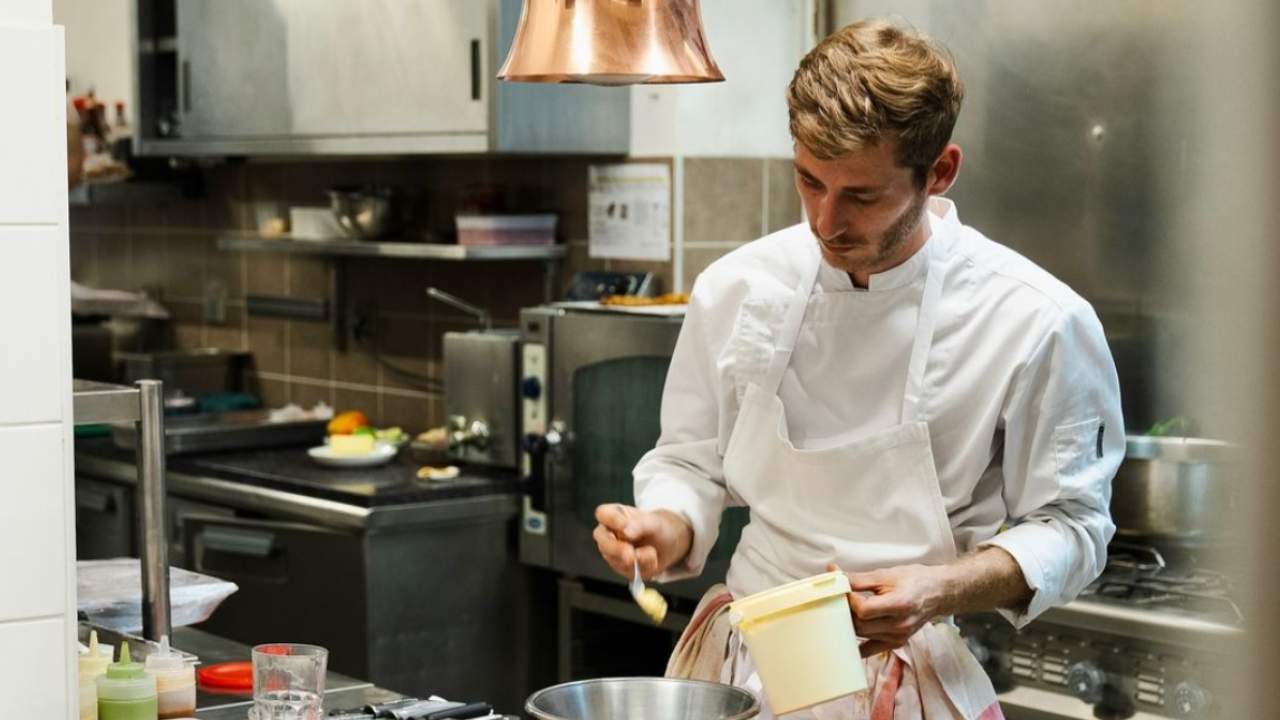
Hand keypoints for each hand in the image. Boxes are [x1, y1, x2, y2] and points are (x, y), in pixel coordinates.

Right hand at [593, 504, 692, 579]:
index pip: (603, 514)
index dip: (612, 520)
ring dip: (636, 559)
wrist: (669, 545)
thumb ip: (640, 524)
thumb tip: (626, 531)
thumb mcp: (654, 522)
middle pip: (603, 541)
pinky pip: (627, 572)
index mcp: (613, 515)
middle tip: (630, 554)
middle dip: (616, 549)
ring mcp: (613, 552)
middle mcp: (609, 534)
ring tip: (652, 552)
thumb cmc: (658, 528)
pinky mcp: (621, 567)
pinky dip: (642, 569)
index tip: (625, 527)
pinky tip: (652, 561)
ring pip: (614, 559)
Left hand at [828, 562, 945, 657]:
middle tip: (838, 600)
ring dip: (850, 624)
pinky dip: (857, 643)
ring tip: (844, 610)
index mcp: (899, 605)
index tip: (842, 590)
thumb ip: (858, 578)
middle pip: (860, 626)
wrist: (937, 593)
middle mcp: (900, 625)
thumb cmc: (914, 580)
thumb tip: (833, 573)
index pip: (863, 610)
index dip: (848, 600)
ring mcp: (898, 637)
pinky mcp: (897, 642)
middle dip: (845, 613)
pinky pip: (871, 648)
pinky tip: (848, 634)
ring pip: (863, 636)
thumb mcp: (886, 575)